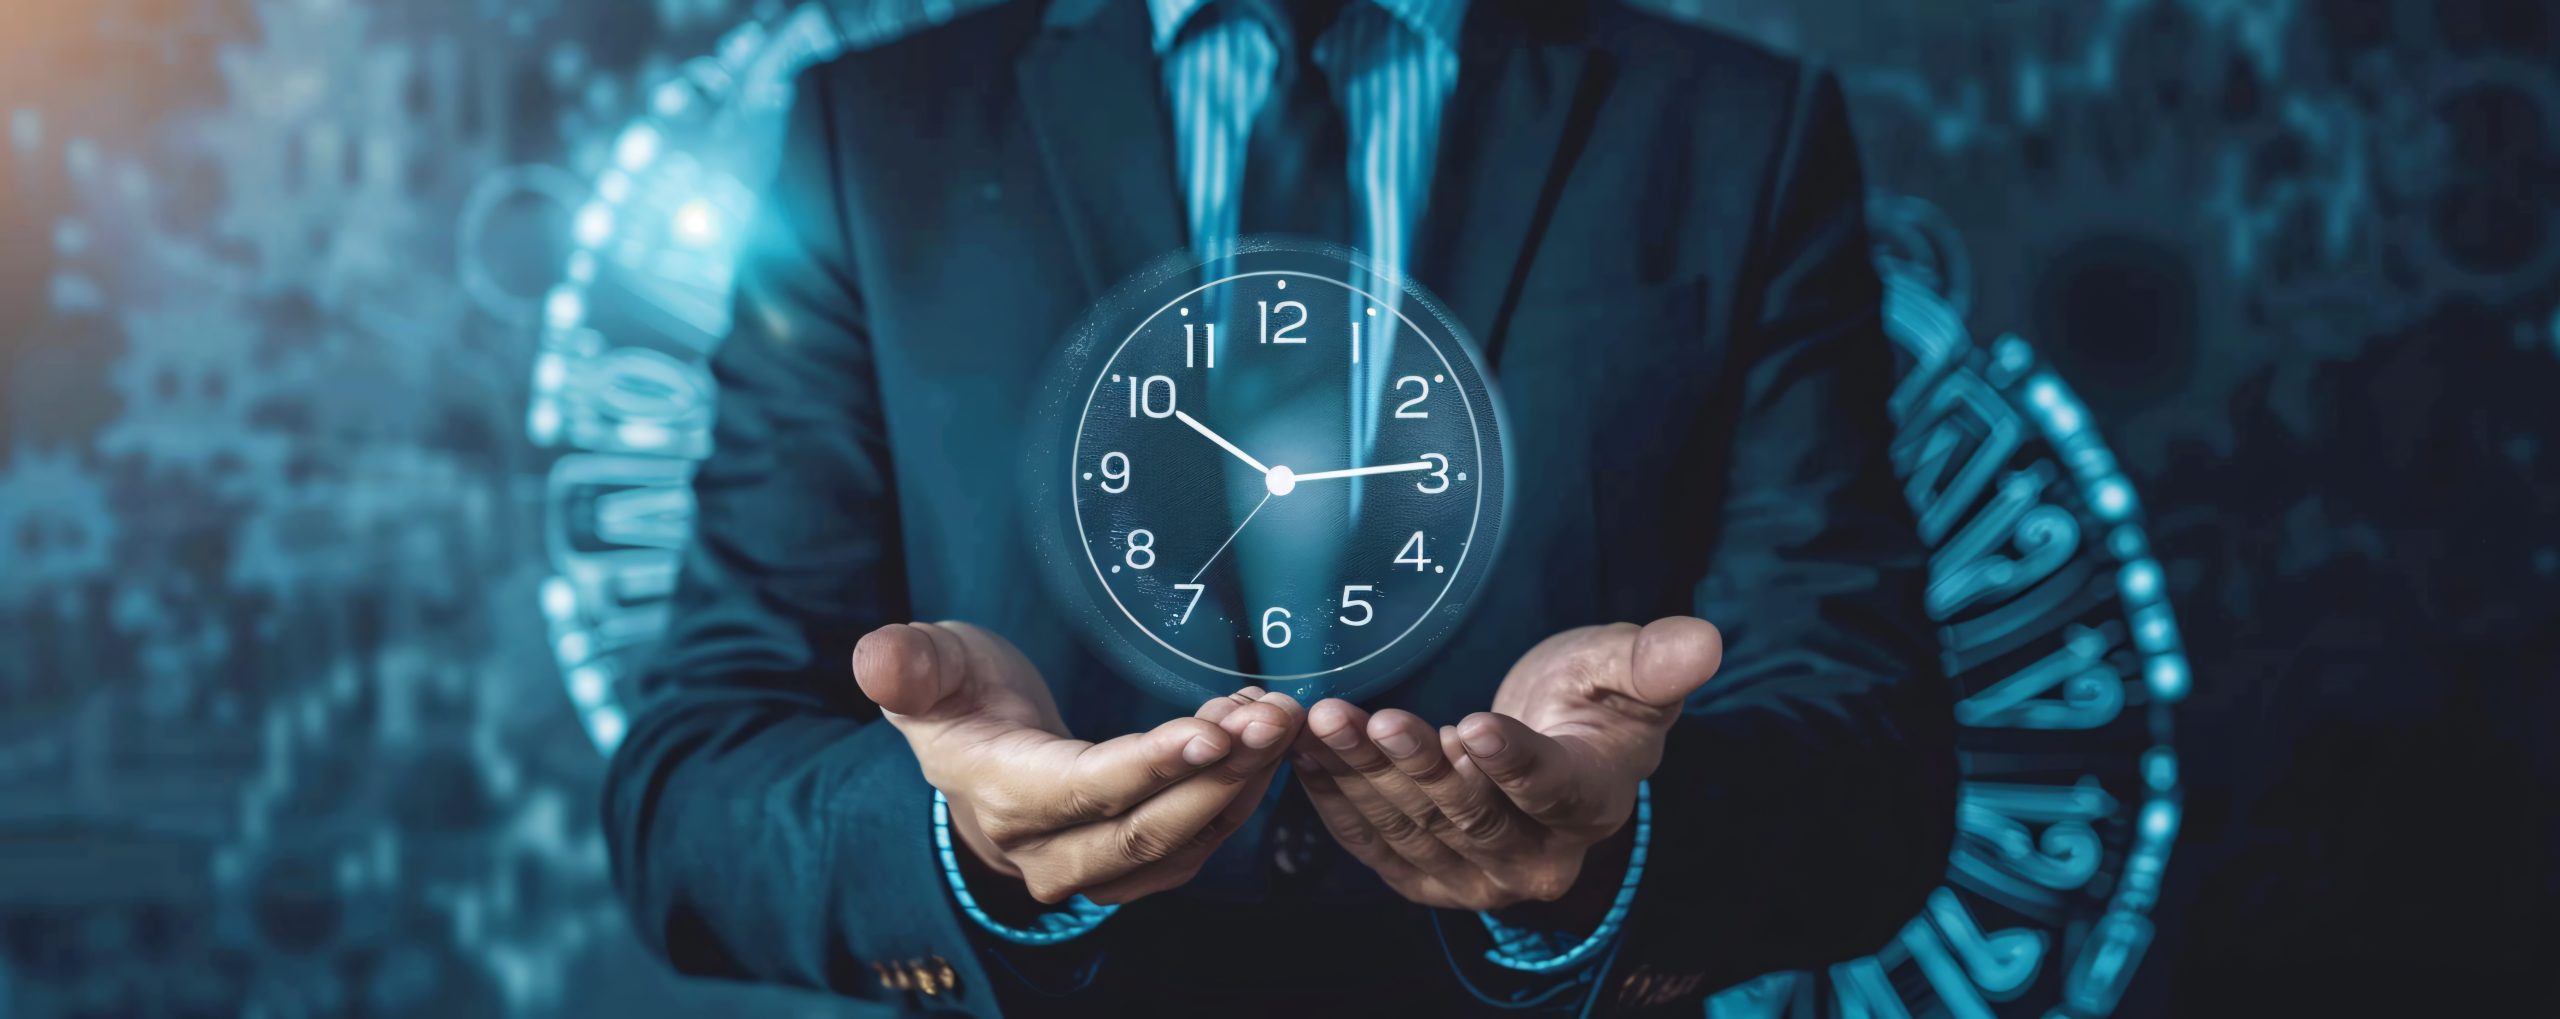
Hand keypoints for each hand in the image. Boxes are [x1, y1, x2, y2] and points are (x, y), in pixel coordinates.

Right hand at [854, 621, 1303, 904]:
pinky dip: (1235, 798)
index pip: (1085, 790)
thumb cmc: (957, 698)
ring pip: (1180, 846)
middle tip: (1276, 714)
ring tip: (1277, 720)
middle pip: (1148, 829)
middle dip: (1223, 773)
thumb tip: (877, 658)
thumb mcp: (928, 666)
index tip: (1215, 728)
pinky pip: (1193, 847)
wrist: (971, 753)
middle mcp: (1045, 850)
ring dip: (1242, 787)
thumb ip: (908, 664)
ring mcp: (1089, 869)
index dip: (1152, 765)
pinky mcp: (1128, 869)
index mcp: (1001, 794)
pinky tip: (1258, 745)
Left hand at [1292, 618, 1721, 913]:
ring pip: (1413, 829)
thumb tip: (1705, 640)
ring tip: (1327, 722)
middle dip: (1415, 764)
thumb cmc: (1591, 699)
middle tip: (1371, 717)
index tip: (1469, 724)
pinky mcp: (1426, 876)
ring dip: (1362, 776)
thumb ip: (1654, 660)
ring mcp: (1477, 877)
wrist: (1549, 740)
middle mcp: (1537, 860)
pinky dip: (1336, 800)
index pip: (1549, 790)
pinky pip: (1374, 847)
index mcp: (1592, 804)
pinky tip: (1308, 754)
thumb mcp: (1623, 668)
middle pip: (1469, 815)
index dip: (1511, 762)